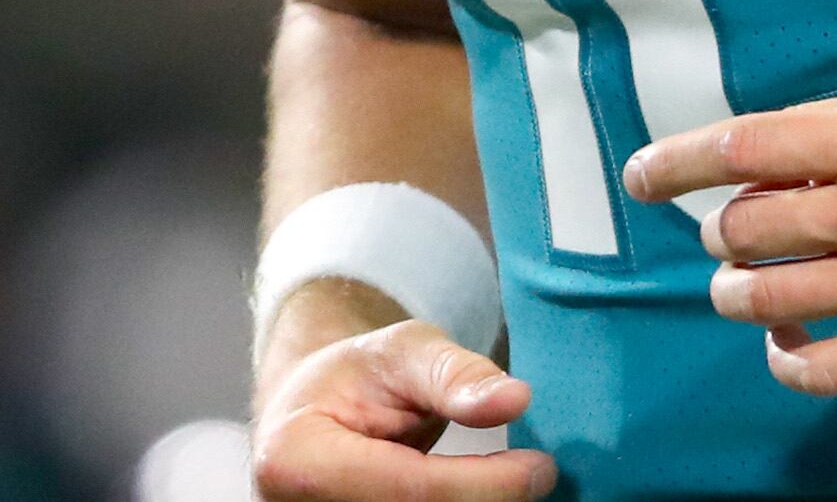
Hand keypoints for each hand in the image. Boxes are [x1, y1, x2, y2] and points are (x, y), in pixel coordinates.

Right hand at [252, 313, 556, 500]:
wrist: (311, 416)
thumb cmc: (356, 378)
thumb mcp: (403, 350)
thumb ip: (455, 375)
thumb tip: (514, 400)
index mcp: (297, 458)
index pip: (411, 490)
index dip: (486, 485)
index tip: (539, 467)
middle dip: (486, 501)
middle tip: (534, 474)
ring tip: (505, 481)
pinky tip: (479, 494)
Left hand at [620, 77, 836, 396]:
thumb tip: (762, 156)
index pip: (742, 146)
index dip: (675, 163)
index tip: (641, 177)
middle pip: (745, 229)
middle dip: (723, 236)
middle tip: (733, 238)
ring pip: (769, 300)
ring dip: (738, 296)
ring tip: (743, 291)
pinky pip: (825, 370)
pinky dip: (788, 363)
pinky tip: (787, 349)